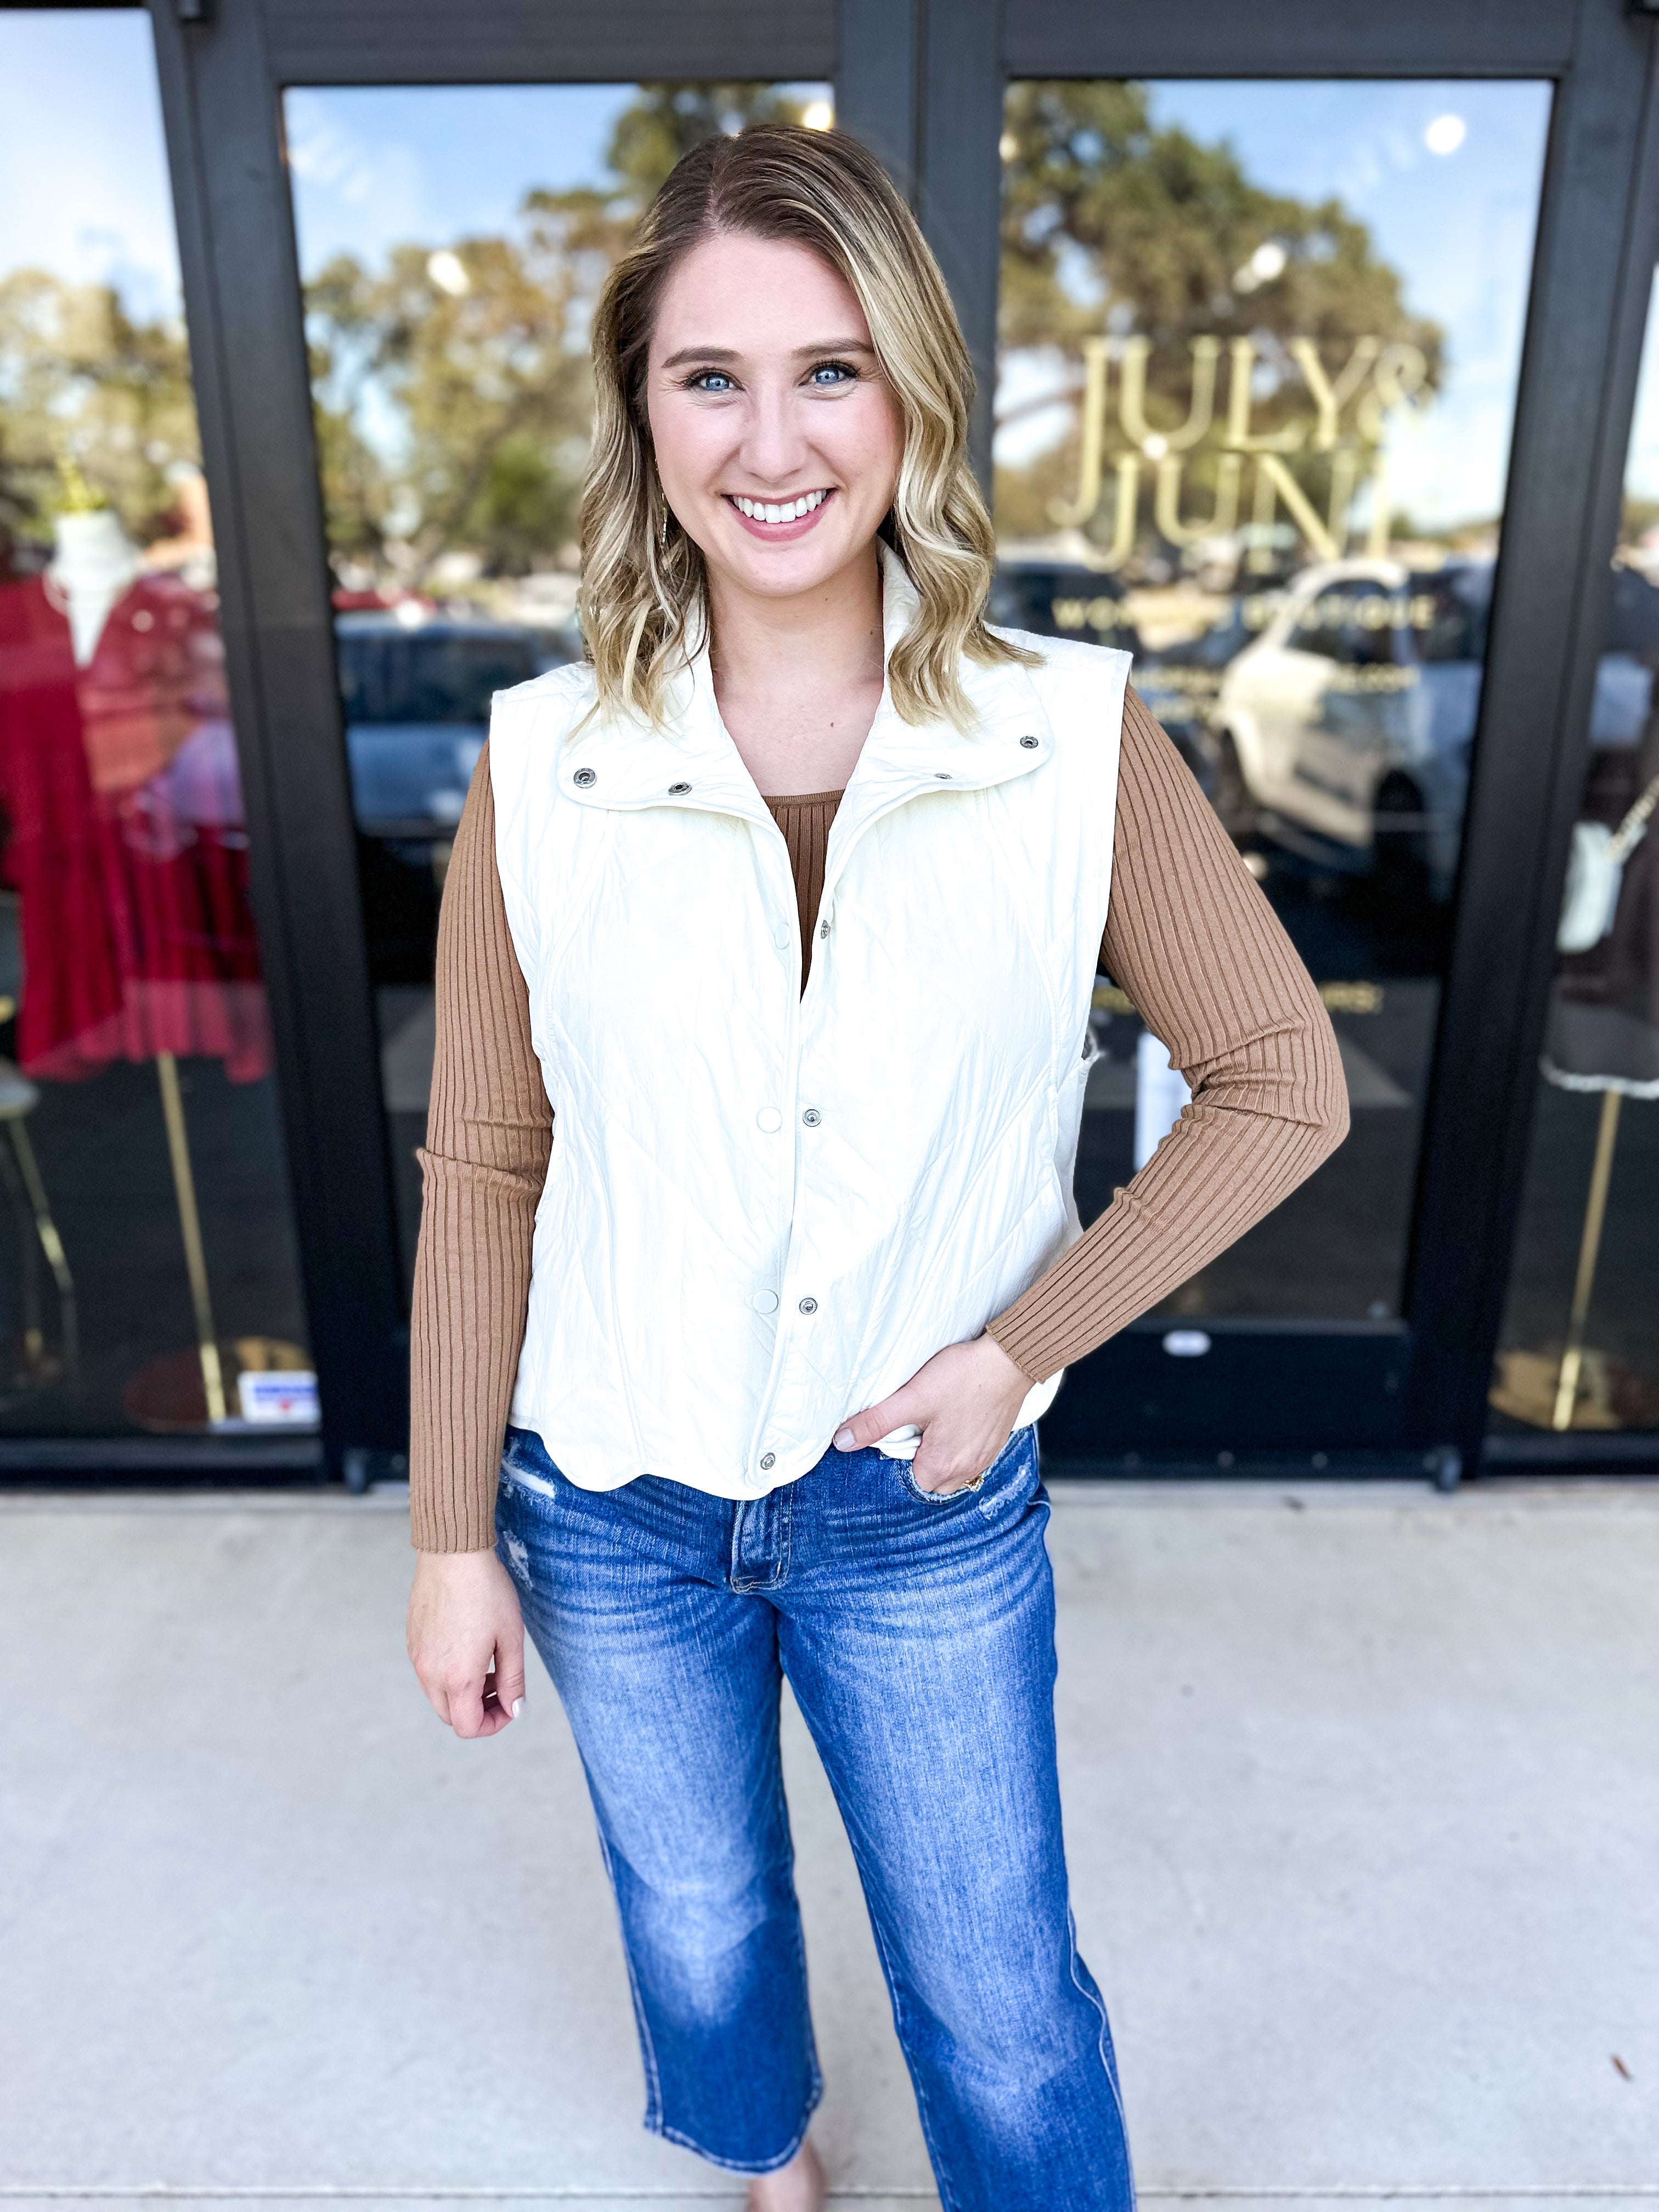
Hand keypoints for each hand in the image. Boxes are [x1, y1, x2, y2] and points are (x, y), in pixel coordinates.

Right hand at [407, 1546, 526, 1738]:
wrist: (453, 1554)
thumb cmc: (487, 1592)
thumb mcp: (511, 1638)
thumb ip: (513, 1680)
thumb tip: (515, 1710)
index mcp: (457, 1677)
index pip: (468, 1727)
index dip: (494, 1724)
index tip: (510, 1704)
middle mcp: (430, 1673)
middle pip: (451, 1717)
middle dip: (479, 1710)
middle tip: (501, 1683)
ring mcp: (417, 1657)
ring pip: (438, 1696)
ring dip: (463, 1693)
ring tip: (486, 1662)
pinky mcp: (411, 1641)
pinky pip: (428, 1673)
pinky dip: (448, 1674)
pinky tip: (467, 1645)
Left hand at [833, 1333, 1031, 1494]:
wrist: (1010, 1360)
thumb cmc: (965, 1377)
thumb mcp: (912, 1398)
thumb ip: (875, 1423)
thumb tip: (843, 1442)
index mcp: (942, 1466)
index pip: (907, 1482)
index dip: (896, 1459)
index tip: (895, 1437)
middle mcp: (966, 1470)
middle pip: (929, 1478)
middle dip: (917, 1459)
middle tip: (913, 1427)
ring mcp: (984, 1458)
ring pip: (951, 1469)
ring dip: (938, 1453)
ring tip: (933, 1423)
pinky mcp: (995, 1444)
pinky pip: (969, 1457)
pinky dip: (958, 1445)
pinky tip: (954, 1421)